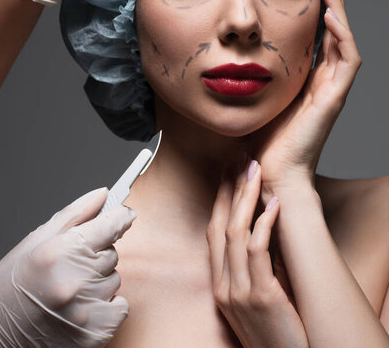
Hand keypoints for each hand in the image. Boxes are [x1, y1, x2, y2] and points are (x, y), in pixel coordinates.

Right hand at [0, 187, 136, 346]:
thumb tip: (103, 195)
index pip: (111, 225)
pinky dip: (107, 305)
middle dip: (96, 255)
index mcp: (60, 252)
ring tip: (70, 288)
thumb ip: (75, 214)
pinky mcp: (94, 333)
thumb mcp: (36, 241)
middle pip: (112, 253)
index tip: (124, 215)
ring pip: (115, 279)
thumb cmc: (11, 286)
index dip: (120, 217)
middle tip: (71, 265)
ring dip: (99, 281)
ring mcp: (86, 309)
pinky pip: (120, 307)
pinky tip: (81, 306)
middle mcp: (75, 281)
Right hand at [206, 157, 308, 347]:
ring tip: (255, 171)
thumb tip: (265, 230)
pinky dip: (264, 223)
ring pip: (235, 233)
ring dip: (246, 197)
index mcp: (221, 286)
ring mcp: (238, 293)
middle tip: (238, 161)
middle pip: (220, 226)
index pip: (214, 233)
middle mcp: (224, 287)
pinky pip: (257, 251)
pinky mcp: (259, 298)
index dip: (220, 201)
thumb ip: (254, 269)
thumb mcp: (258, 299)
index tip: (227, 175)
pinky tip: (274, 204)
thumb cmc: (278, 334)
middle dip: (229, 190)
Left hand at [253, 0, 361, 194]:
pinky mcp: (334, 98)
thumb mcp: (253, 95)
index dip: (317, 3)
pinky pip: (347, 60)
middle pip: (335, 27)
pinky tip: (330, 13)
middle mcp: (323, 79)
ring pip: (344, 37)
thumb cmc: (260, 140)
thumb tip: (227, 50)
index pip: (318, 32)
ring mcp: (332, 88)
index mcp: (307, 77)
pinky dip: (341, 35)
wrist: (270, 174)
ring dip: (339, 5)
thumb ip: (250, 73)